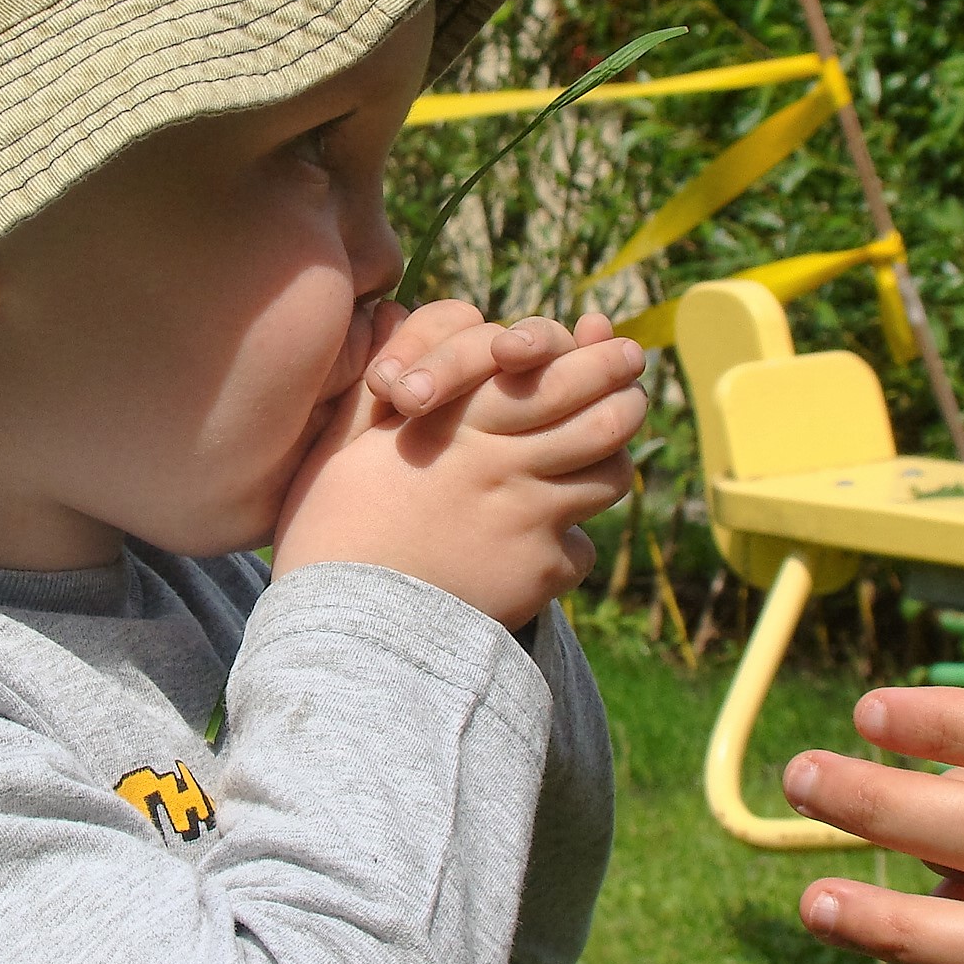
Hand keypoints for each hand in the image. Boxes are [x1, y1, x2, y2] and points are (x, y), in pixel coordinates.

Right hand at [273, 309, 643, 627]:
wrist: (347, 627)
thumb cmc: (332, 529)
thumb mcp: (344, 445)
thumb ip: (377, 393)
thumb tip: (394, 337)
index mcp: (454, 419)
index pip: (546, 365)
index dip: (585, 351)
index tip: (598, 337)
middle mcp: (501, 459)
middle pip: (603, 413)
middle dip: (625, 390)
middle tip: (631, 383)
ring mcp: (527, 515)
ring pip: (609, 474)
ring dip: (611, 459)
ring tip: (603, 455)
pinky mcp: (539, 571)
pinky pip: (580, 546)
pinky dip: (569, 540)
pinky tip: (546, 543)